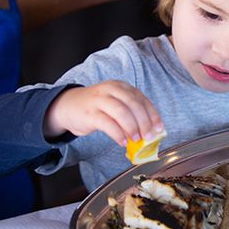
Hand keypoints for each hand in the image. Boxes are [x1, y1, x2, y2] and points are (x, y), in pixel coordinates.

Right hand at [43, 80, 163, 145]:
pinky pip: (107, 123)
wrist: (68, 106)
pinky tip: (123, 142)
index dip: (153, 115)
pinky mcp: (90, 113)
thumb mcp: (116, 105)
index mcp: (122, 87)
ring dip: (132, 127)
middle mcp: (112, 90)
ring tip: (136, 140)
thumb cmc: (97, 108)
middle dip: (145, 122)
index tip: (160, 129)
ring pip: (121, 112)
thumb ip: (131, 114)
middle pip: (134, 104)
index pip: (142, 100)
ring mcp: (100, 100)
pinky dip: (118, 134)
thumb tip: (150, 132)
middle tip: (149, 137)